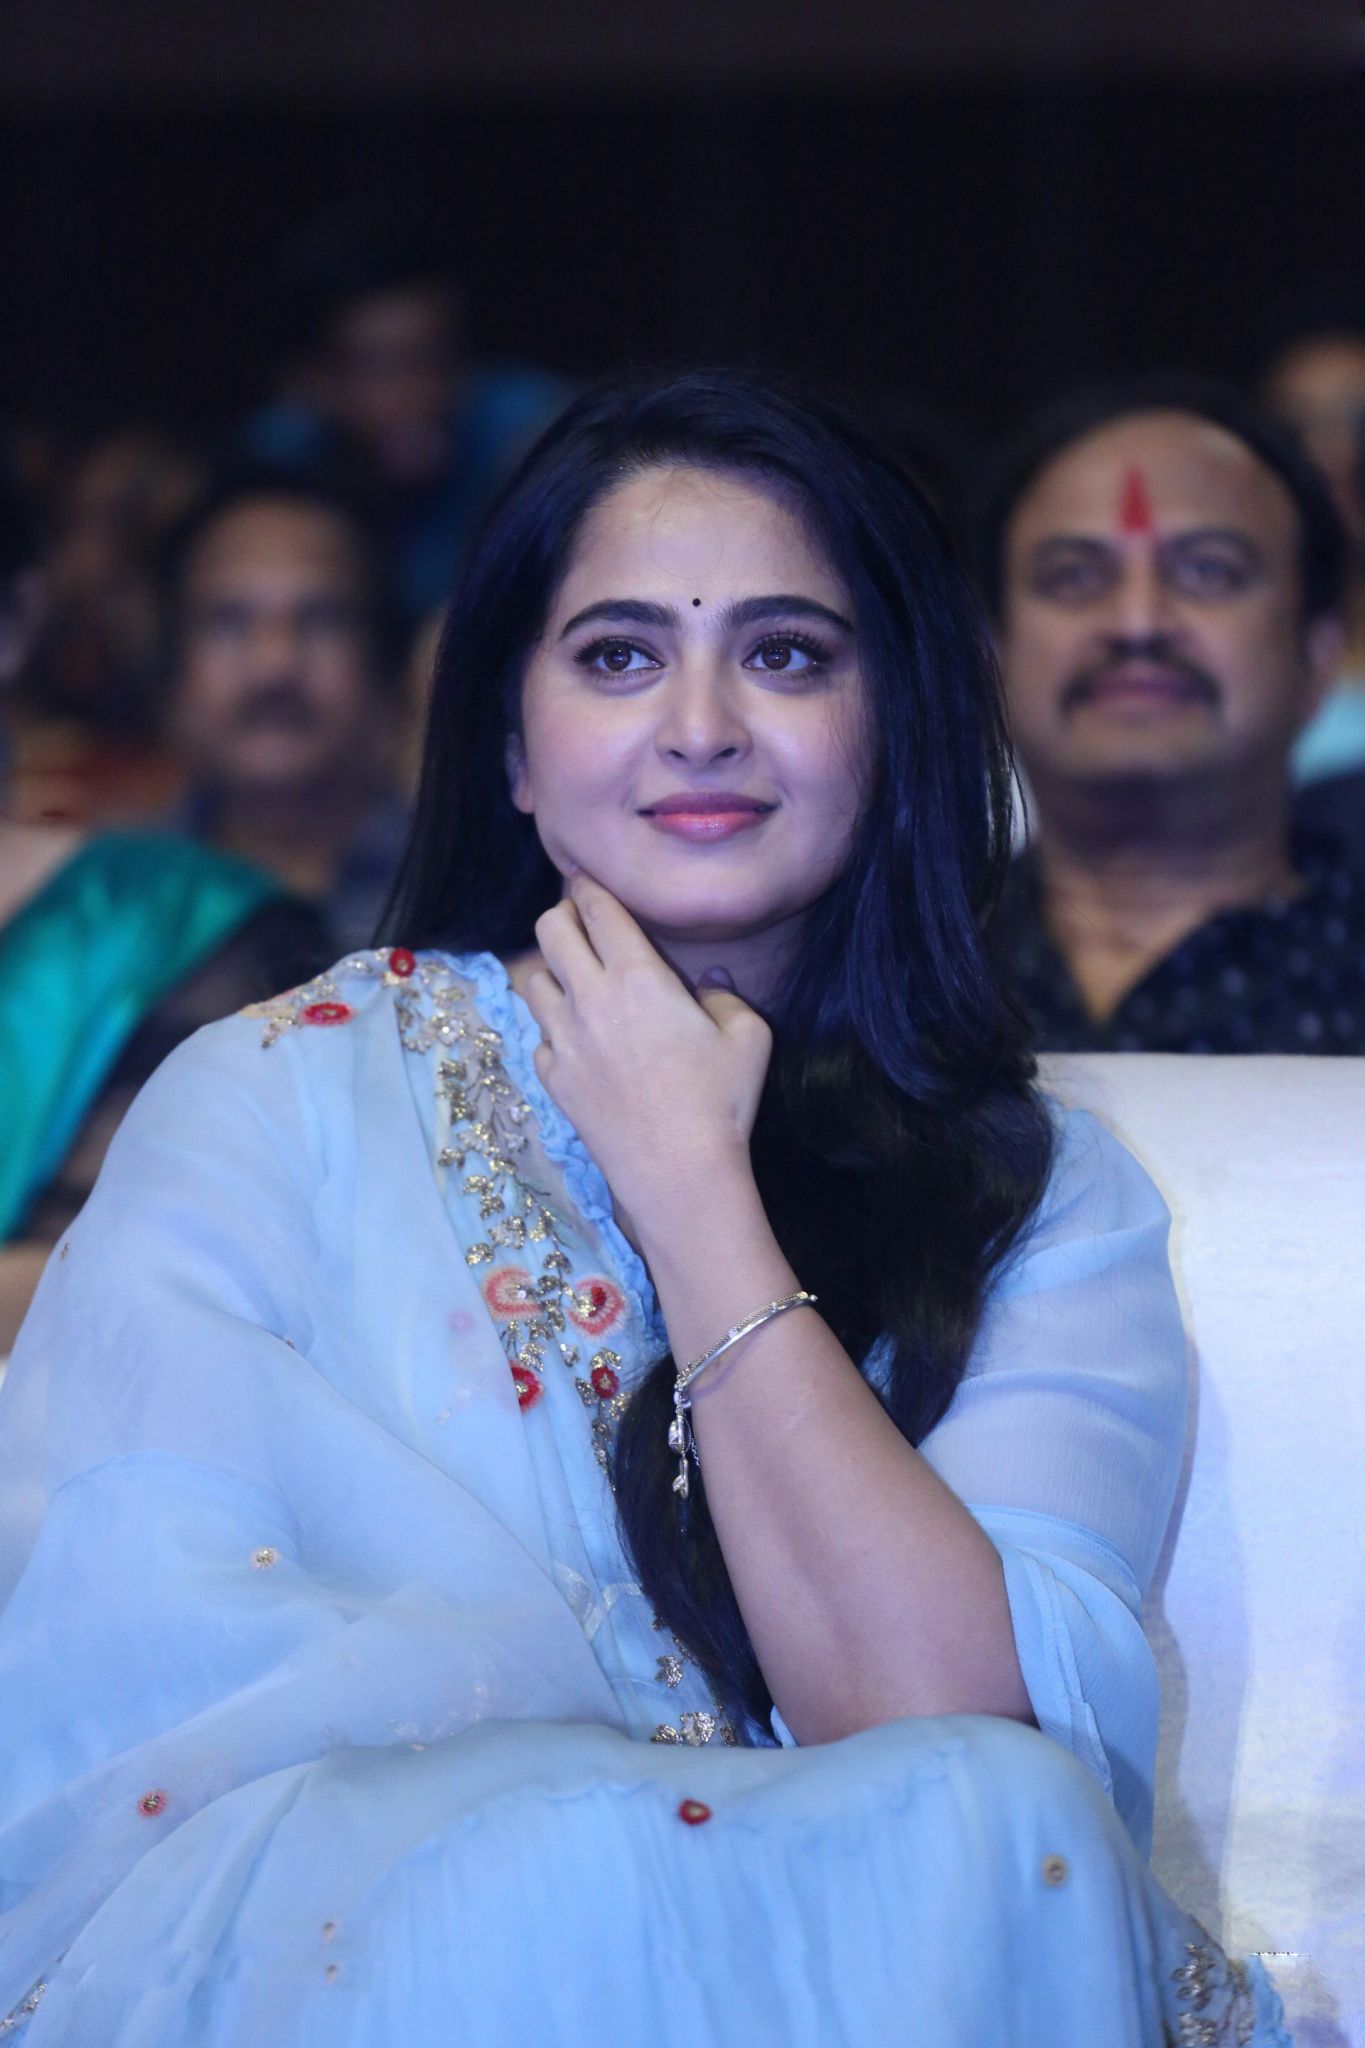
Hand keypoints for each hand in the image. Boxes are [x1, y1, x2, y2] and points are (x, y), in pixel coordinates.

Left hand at [520, 874, 772, 1236]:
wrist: (679, 1173)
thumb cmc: (721, 1101)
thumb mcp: (748, 1037)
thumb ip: (724, 996)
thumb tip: (703, 984)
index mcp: (636, 975)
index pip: (596, 907)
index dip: (588, 885)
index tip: (587, 878)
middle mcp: (589, 997)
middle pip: (549, 929)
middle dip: (561, 914)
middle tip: (579, 921)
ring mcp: (562, 1039)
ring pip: (532, 979)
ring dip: (551, 968)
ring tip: (573, 976)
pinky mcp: (552, 1077)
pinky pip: (538, 1034)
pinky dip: (552, 1027)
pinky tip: (577, 1038)